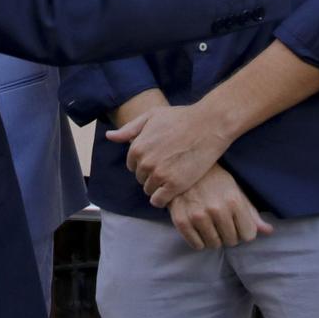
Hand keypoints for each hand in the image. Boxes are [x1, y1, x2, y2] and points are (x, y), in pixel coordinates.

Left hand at [108, 103, 229, 206]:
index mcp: (137, 147)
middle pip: (140, 178)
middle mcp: (145, 163)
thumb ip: (129, 129)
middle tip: (169, 166)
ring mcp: (159, 175)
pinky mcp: (175, 185)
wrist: (208, 124)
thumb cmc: (181, 118)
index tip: (159, 158)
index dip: (146, 163)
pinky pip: (159, 201)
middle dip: (151, 174)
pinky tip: (172, 191)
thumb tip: (109, 136)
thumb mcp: (151, 117)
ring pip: (149, 190)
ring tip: (173, 175)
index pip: (132, 166)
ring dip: (158, 186)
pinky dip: (163, 199)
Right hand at [167, 166, 273, 250]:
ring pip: (214, 245)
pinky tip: (198, 227)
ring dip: (214, 238)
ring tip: (210, 224)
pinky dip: (199, 240)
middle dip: (229, 234)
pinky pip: (196, 245)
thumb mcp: (236, 191)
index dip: (243, 230)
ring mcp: (197, 216)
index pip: (248, 235)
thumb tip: (269, 231)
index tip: (237, 222)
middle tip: (221, 222)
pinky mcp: (181, 221)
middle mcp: (216, 209)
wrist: (184, 168)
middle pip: (231, 241)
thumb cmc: (215, 180)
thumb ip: (251, 213)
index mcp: (234, 201)